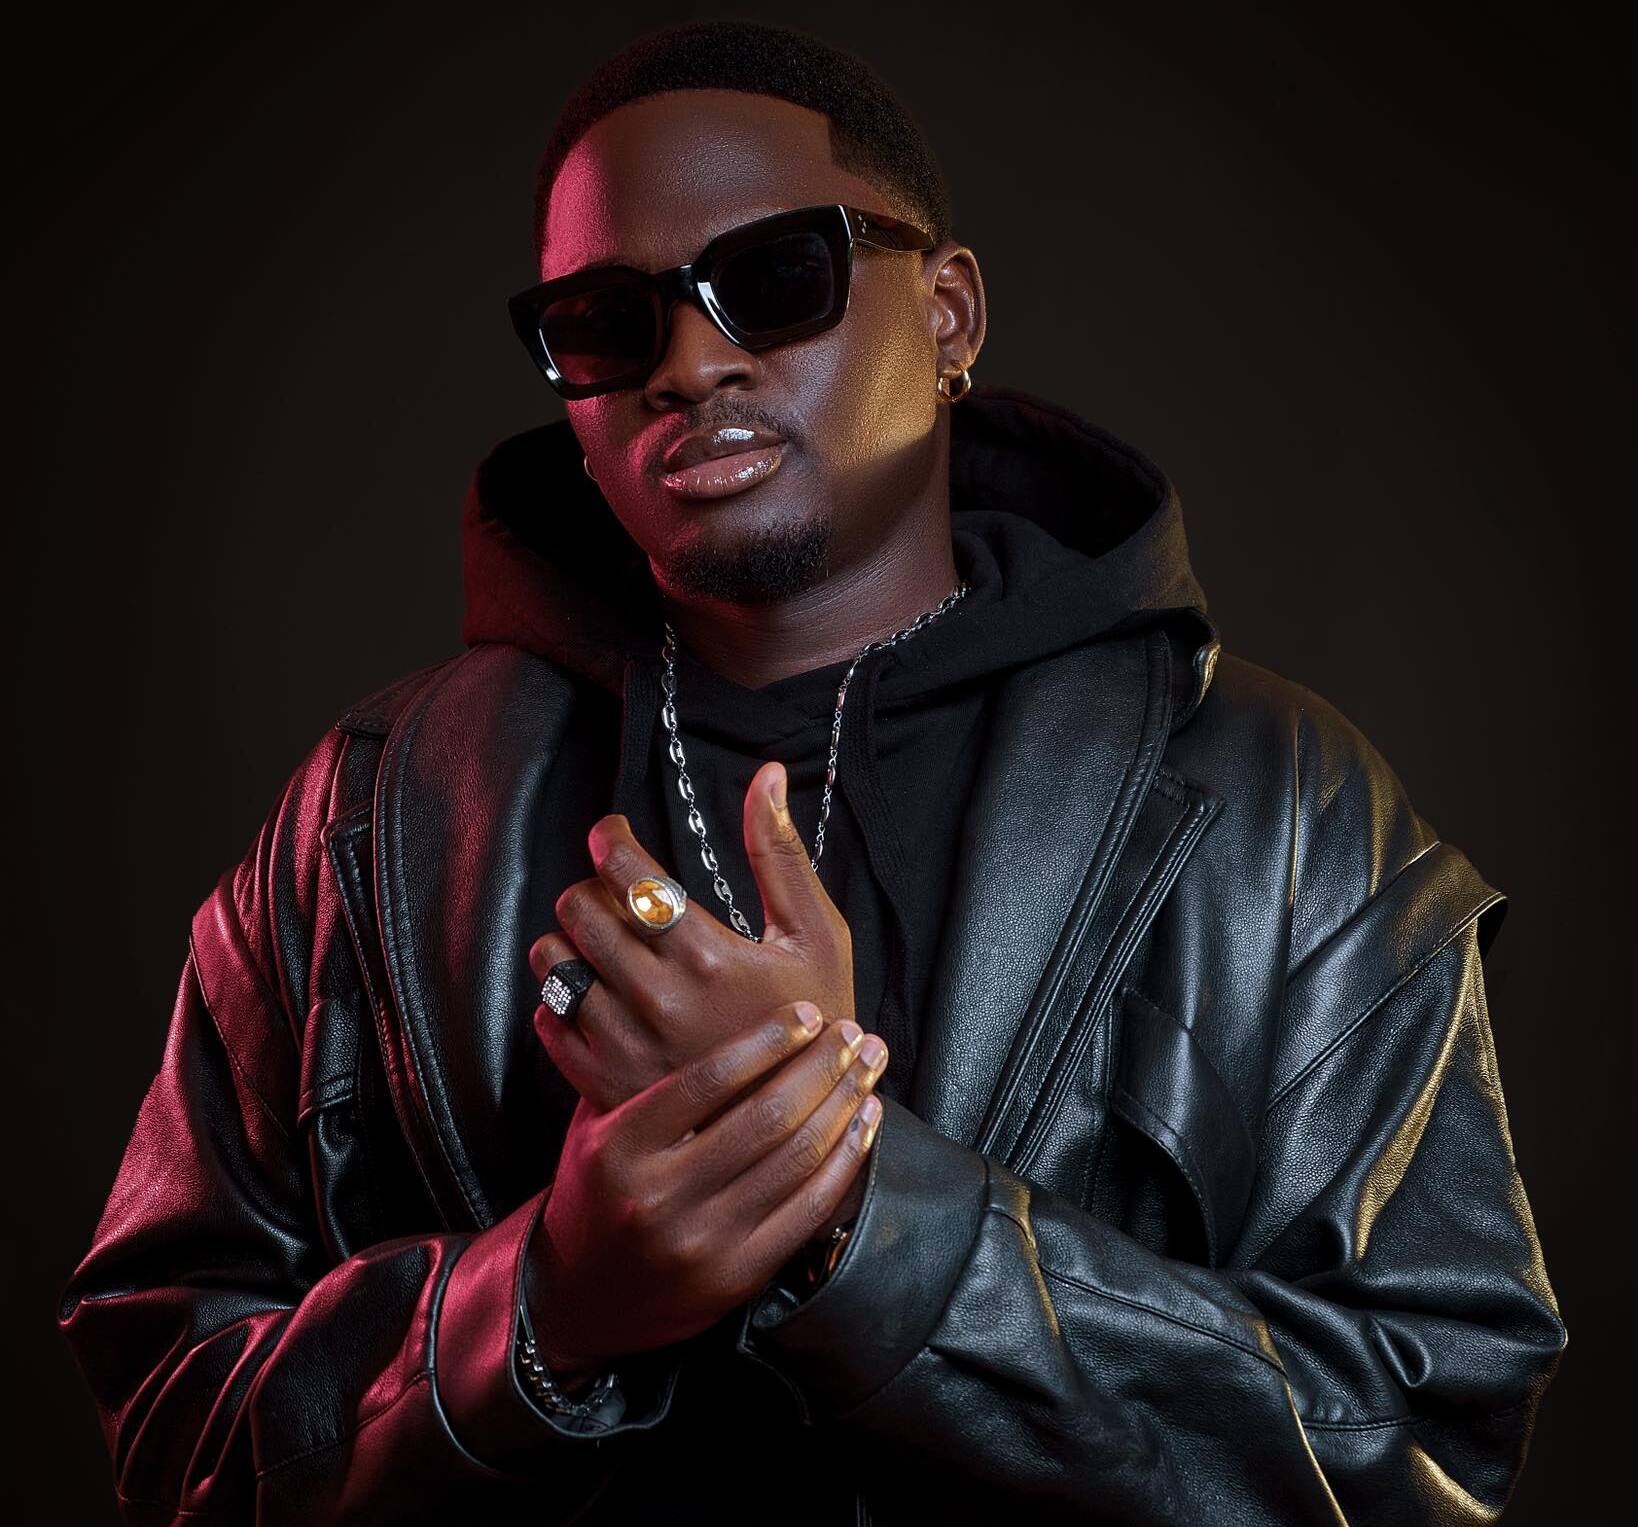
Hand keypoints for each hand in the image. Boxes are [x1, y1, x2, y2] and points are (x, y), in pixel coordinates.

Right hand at [524, 1000, 887, 1379]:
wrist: (579, 1297)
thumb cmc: (594, 1193)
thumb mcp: (595, 1128)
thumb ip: (636, 1073)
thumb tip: (703, 1003)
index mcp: (622, 1147)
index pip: (708, 1079)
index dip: (768, 1040)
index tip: (808, 1013)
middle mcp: (660, 1195)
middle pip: (764, 1116)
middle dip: (821, 1066)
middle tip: (853, 1032)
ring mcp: (701, 1240)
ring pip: (794, 1159)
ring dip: (842, 1104)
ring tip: (868, 1066)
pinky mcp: (736, 1276)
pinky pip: (807, 1209)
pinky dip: (845, 1160)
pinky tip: (864, 1123)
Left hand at [528, 761, 856, 1112]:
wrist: (803, 1124)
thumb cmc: (818, 1019)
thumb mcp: (816, 933)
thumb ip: (781, 852)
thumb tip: (766, 775)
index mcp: (707, 954)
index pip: (626, 872)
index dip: (610, 839)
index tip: (612, 835)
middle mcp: (658, 999)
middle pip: (581, 910)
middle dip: (593, 886)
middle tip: (617, 894)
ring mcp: (626, 1045)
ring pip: (556, 963)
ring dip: (570, 939)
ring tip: (603, 942)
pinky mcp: (605, 1084)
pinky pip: (548, 1021)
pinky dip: (559, 997)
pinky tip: (595, 992)